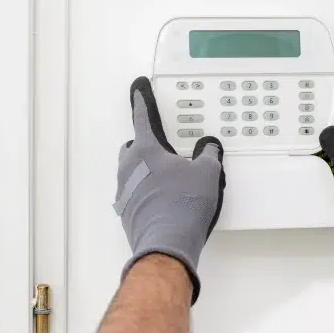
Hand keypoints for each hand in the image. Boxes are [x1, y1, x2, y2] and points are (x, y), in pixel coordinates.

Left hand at [114, 77, 225, 302]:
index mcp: (146, 150)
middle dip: (145, 144)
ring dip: (147, 170)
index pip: (143, 117)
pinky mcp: (127, 213)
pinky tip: (167, 202)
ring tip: (170, 180)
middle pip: (133, 147)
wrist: (167, 245)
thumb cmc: (185, 202)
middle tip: (165, 150)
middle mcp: (129, 167)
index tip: (138, 87)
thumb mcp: (208, 174)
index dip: (142, 100)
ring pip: (133, 171)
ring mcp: (125, 191)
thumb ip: (208, 155)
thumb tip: (209, 145)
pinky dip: (148, 192)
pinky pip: (137, 193)